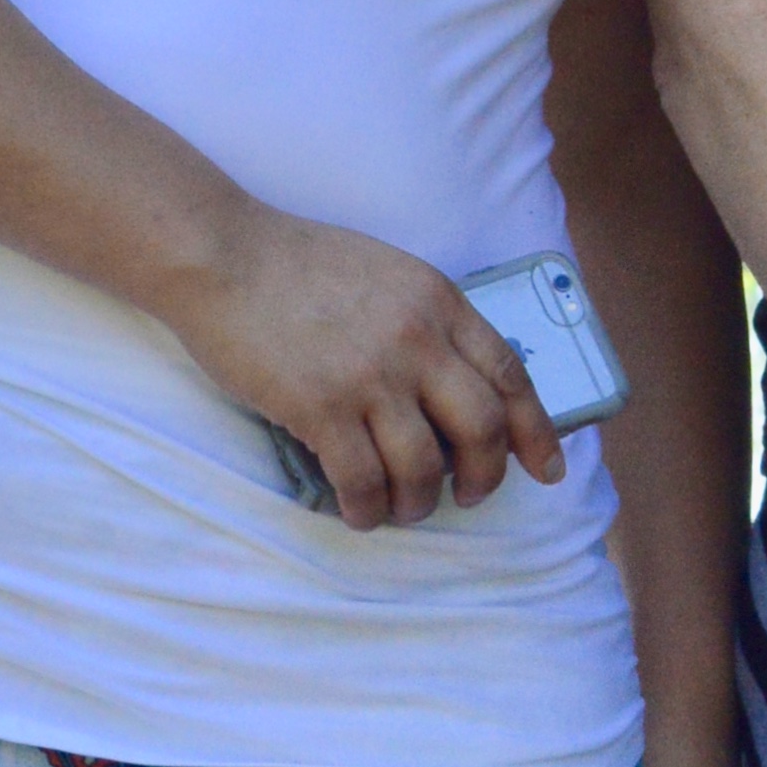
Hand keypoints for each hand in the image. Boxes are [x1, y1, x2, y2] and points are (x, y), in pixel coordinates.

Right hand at [162, 204, 564, 529]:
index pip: (510, 374)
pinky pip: (363, 480)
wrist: (221, 255)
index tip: (545, 467)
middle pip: (482, 428)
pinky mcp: (321, 407)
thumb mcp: (388, 273)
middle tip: (468, 495)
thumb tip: (454, 386)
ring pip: (424, 466)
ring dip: (420, 501)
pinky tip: (360, 512)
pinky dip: (368, 509)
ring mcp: (370, 375)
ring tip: (404, 508)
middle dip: (485, 476)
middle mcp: (416, 339)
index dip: (535, 430)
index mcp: (439, 301)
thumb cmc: (297, 263)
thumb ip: (427, 321)